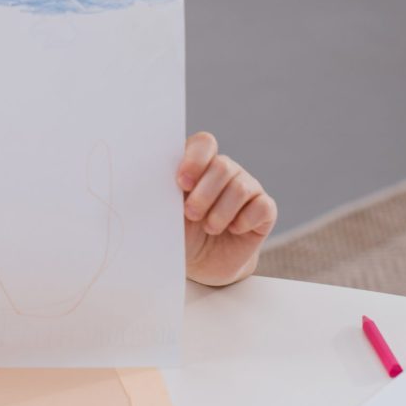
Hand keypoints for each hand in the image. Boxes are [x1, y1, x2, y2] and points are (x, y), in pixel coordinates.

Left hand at [177, 131, 276, 286]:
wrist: (201, 263)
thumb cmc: (180, 231)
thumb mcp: (166, 212)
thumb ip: (162, 191)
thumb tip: (141, 179)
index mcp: (199, 163)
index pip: (205, 143)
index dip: (195, 160)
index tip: (181, 183)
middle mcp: (225, 170)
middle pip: (223, 165)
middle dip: (204, 194)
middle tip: (191, 214)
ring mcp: (247, 187)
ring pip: (241, 187)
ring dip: (221, 212)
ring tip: (210, 227)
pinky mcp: (264, 209)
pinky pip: (262, 206)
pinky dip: (245, 220)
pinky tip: (233, 230)